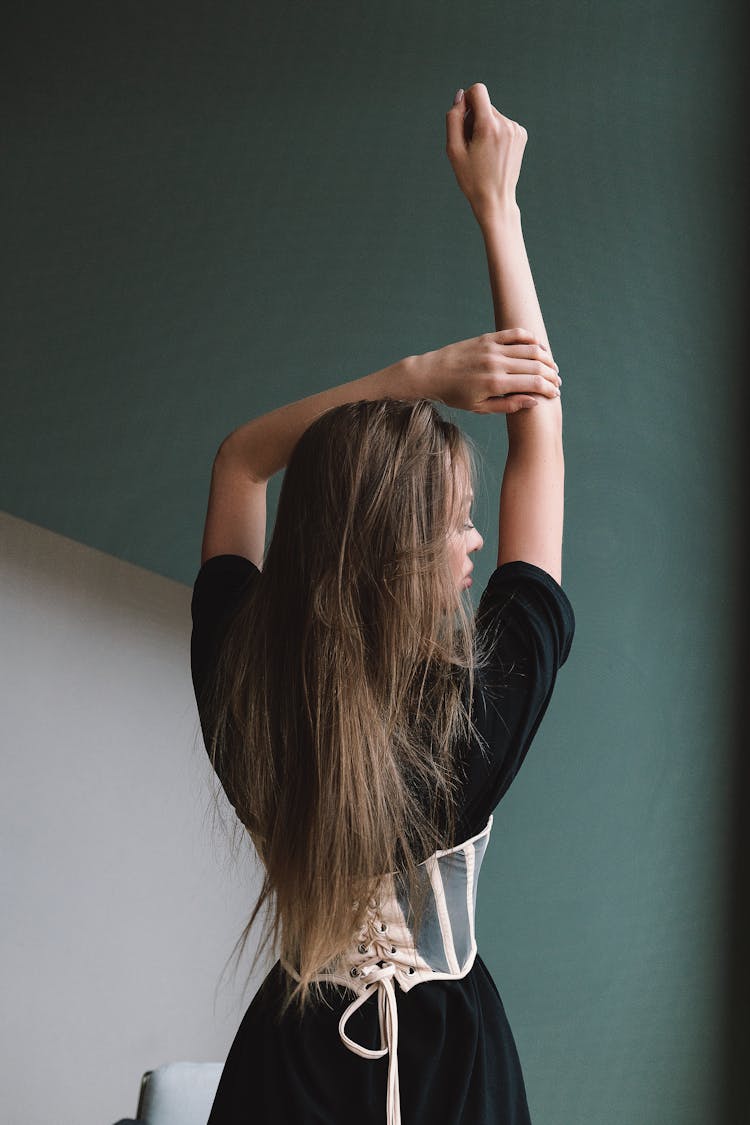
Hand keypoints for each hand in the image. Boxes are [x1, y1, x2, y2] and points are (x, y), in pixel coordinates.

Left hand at [418, 327, 559, 412]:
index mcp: (495, 384)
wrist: (431, 374)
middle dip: (551, 375)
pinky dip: (531, 338)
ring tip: (551, 366)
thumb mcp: (480, 407)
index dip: (549, 389)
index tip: (555, 394)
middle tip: (557, 382)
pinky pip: (515, 334)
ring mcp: (492, 348)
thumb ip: (509, 405)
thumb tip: (535, 402)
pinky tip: (538, 347)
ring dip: (546, 357)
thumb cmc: (455, 395)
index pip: (534, 384)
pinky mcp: (488, 338)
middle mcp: (496, 364)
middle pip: (536, 365)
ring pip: (530, 348)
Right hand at [446, 82, 527, 221]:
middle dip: (475, 119)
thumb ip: (454, 118)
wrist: (495, 199)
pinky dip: (495, 133)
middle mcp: (506, 124)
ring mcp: (516, 129)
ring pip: (494, 115)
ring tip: (483, 152)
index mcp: (489, 126)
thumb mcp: (453, 150)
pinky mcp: (521, 135)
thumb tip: (461, 95)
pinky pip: (503, 124)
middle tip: (472, 146)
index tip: (464, 117)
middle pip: (485, 105)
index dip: (467, 100)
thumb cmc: (471, 178)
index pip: (478, 90)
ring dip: (485, 127)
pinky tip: (493, 152)